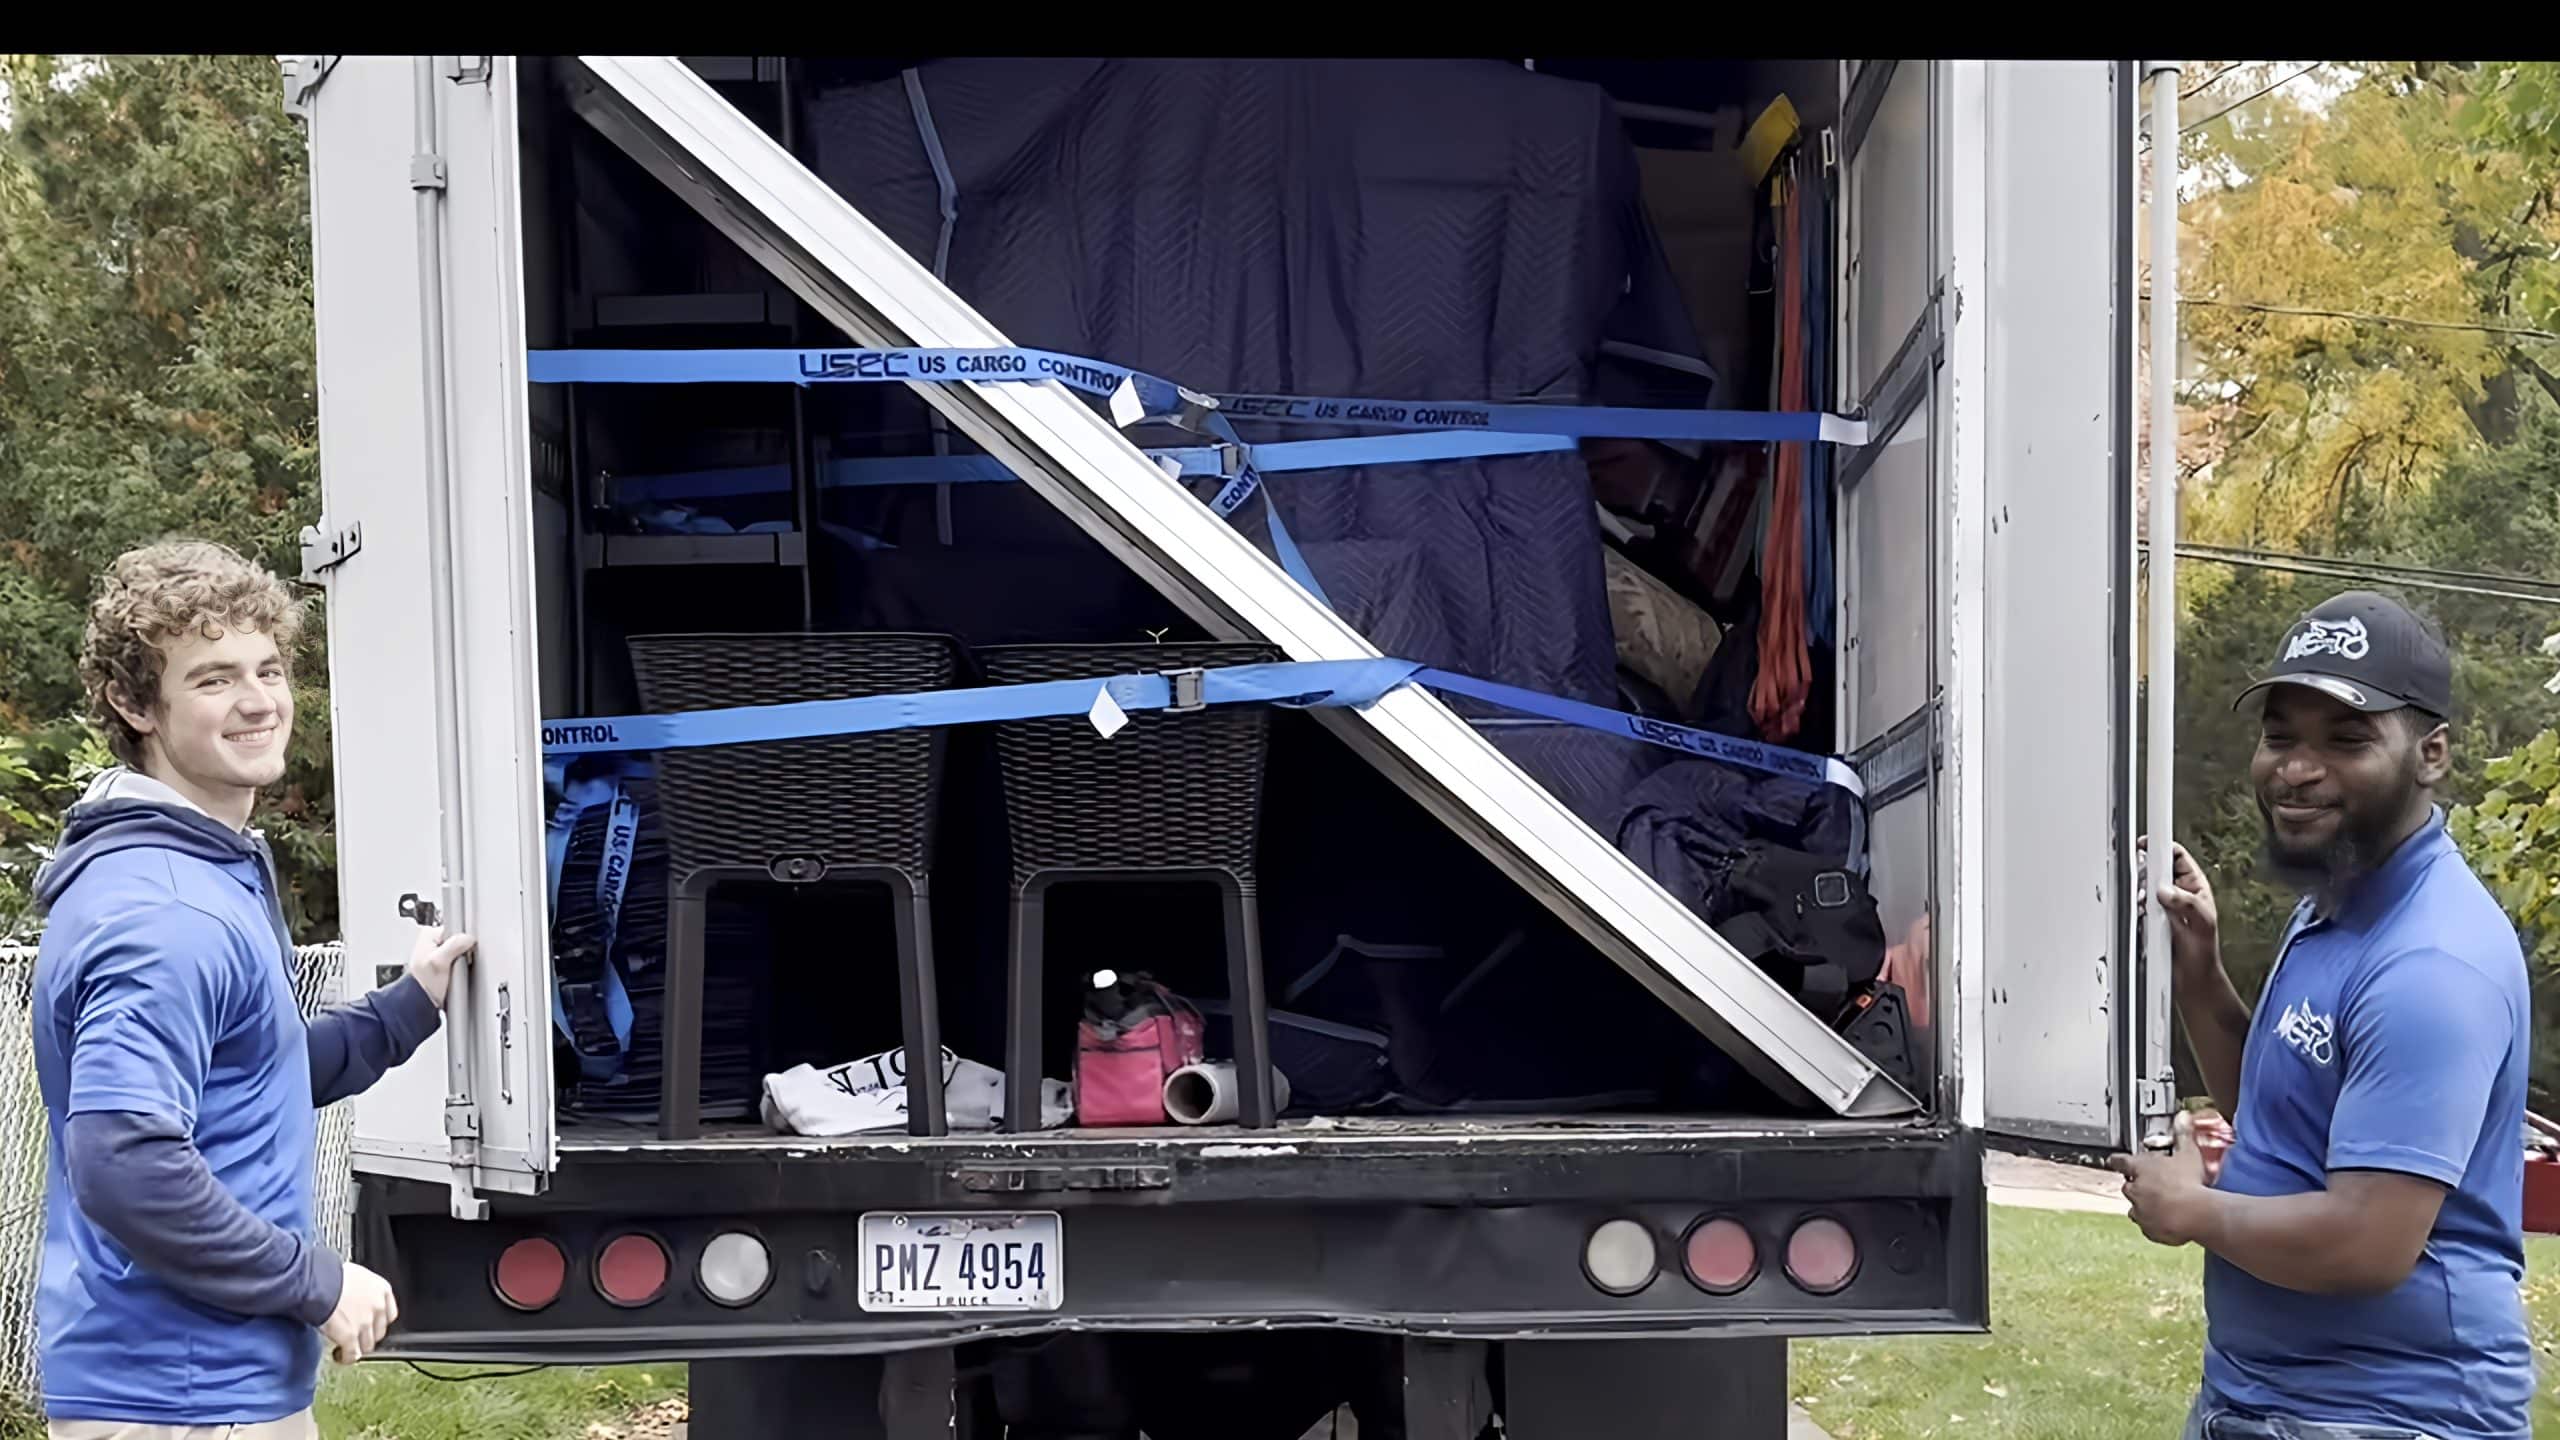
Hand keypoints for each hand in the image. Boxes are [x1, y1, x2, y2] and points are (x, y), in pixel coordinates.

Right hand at [320, 1261, 398, 1364]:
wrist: (317, 1281)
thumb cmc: (329, 1274)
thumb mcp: (354, 1275)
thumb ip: (360, 1289)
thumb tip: (354, 1296)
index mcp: (381, 1289)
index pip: (389, 1314)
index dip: (378, 1322)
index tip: (370, 1325)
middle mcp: (377, 1307)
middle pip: (379, 1331)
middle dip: (367, 1336)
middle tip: (354, 1336)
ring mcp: (365, 1323)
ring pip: (367, 1345)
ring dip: (357, 1348)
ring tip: (345, 1347)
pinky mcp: (350, 1337)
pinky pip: (353, 1355)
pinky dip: (346, 1358)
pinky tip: (339, 1356)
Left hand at [407, 925, 474, 1009]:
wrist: (422, 1002)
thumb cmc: (424, 984)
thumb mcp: (439, 962)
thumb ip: (454, 946)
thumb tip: (468, 938)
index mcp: (428, 934)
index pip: (457, 929)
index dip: (463, 943)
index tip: (462, 954)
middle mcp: (431, 940)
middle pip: (459, 940)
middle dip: (462, 953)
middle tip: (456, 965)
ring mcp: (437, 951)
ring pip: (461, 950)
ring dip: (461, 961)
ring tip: (454, 971)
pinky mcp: (443, 961)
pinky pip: (459, 959)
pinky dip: (459, 967)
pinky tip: (454, 974)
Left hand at [2109, 1110, 2213, 1247]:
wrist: (2196, 1214)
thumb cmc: (2191, 1183)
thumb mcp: (2188, 1154)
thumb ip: (2183, 1134)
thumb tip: (2182, 1116)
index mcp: (2141, 1169)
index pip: (2122, 1162)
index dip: (2117, 1161)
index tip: (2112, 1161)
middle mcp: (2135, 1190)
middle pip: (2129, 1186)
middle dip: (2138, 1186)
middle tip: (2156, 1186)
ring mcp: (2140, 1211)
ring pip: (2136, 1209)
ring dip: (2145, 1207)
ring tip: (2164, 1206)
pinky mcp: (2148, 1230)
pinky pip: (2148, 1228)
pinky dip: (2155, 1225)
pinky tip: (2169, 1222)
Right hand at [2136, 837, 2219, 973]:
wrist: (2191, 980)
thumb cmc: (2204, 954)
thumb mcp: (2202, 923)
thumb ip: (2186, 902)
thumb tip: (2164, 889)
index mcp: (2194, 887)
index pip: (2176, 855)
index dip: (2160, 846)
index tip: (2145, 845)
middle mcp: (2176, 894)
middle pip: (2153, 869)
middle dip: (2144, 873)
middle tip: (2143, 882)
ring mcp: (2160, 907)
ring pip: (2140, 888)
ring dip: (2138, 895)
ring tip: (2145, 906)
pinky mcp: (2147, 921)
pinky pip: (2133, 909)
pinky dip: (2132, 912)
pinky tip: (2141, 920)